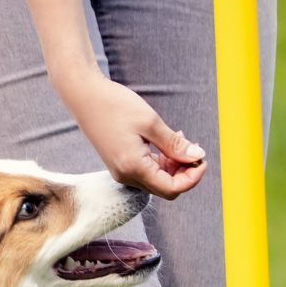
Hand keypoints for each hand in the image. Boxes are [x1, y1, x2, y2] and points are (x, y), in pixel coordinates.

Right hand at [54, 70, 206, 197]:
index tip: (201, 157)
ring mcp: (121, 172)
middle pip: (165, 188)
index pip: (172, 189)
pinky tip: (165, 142)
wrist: (84, 97)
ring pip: (157, 181)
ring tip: (179, 139)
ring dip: (173, 166)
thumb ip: (174, 144)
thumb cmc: (115, 106)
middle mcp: (126, 176)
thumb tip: (197, 156)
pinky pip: (147, 172)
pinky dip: (161, 162)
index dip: (192, 177)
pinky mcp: (120, 164)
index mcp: (134, 167)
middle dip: (184, 172)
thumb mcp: (150, 122)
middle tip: (192, 147)